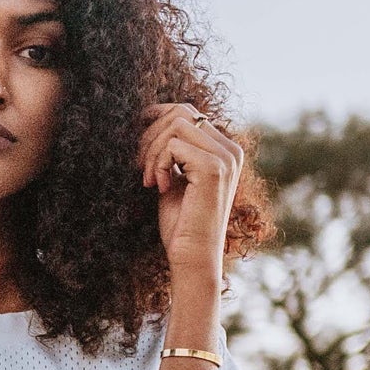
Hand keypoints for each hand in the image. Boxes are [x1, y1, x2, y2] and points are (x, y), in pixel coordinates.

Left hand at [139, 103, 242, 290]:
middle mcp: (231, 150)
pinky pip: (173, 145)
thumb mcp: (177, 178)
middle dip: (151, 137)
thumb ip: (174, 152)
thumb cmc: (182, 224)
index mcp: (225, 150)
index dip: (158, 118)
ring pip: (176, 125)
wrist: (193, 256)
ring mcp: (225, 157)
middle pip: (182, 113)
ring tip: (149, 181)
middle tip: (141, 169)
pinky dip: (158, 164)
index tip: (137, 137)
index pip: (190, 112)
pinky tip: (159, 188)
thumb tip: (152, 118)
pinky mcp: (213, 167)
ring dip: (152, 152)